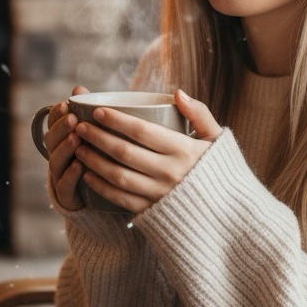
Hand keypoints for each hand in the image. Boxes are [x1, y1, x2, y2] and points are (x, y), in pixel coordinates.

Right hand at [44, 85, 89, 210]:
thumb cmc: (96, 156)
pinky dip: (70, 175)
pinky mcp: (67, 195)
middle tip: (73, 118)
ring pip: (56, 161)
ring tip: (76, 138)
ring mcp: (60, 175)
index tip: (65, 103)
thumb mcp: (94, 134)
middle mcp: (58, 155)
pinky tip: (79, 165)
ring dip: (65, 149)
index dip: (56, 114)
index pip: (53, 124)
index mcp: (62, 139)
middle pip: (51, 140)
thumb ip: (87, 113)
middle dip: (61, 128)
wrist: (98, 195)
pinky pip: (65, 185)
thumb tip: (78, 87)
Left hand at [74, 90, 221, 214]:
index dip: (116, 120)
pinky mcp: (151, 211)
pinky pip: (120, 198)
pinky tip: (87, 174)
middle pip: (124, 152)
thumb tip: (177, 93)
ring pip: (117, 176)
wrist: (227, 213)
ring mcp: (159, 194)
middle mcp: (170, 173)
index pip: (142, 132)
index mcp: (184, 151)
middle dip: (98, 137)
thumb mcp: (216, 138)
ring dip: (94, 160)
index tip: (97, 111)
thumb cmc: (218, 169)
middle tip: (80, 125)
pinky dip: (100, 186)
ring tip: (79, 147)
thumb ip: (199, 113)